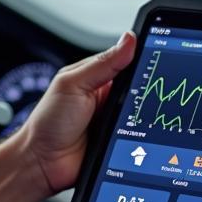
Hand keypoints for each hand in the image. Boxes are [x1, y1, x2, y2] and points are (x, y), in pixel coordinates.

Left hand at [14, 32, 136, 197]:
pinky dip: (145, 136)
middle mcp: (109, 97)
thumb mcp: (73, 84)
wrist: (42, 162)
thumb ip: (102, 63)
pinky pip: (141, 136)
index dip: (144, 57)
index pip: (128, 62)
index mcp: (97, 77)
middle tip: (145, 93)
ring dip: (146, 115)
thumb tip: (129, 39)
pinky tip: (143, 135)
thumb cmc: (48, 121)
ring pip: (145, 113)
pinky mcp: (123, 142)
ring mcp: (117, 120)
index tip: (160, 53)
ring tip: (138, 116)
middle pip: (141, 88)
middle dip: (147, 90)